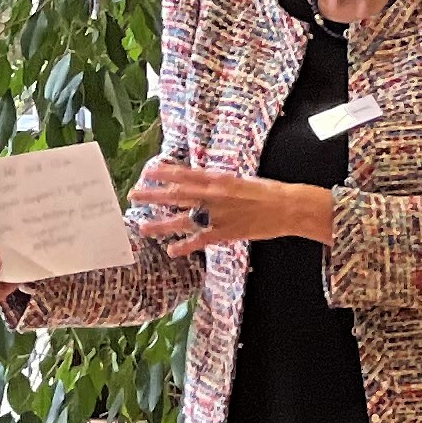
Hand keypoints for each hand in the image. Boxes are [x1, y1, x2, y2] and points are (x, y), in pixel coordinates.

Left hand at [134, 159, 327, 258]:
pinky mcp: (226, 233)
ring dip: (161, 224)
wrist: (287, 206)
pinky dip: (185, 246)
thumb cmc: (266, 192)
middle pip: (177, 195)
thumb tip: (199, 183)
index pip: (185, 174)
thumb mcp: (239, 180)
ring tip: (143, 227)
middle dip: (154, 196)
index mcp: (218, 179)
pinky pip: (200, 241)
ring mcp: (218, 215)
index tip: (147, 172)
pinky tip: (171, 250)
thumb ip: (218, 183)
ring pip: (183, 220)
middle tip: (134, 195)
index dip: (164, 173)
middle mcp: (214, 196)